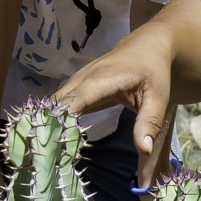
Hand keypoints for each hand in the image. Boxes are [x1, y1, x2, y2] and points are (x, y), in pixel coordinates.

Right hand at [57, 30, 176, 188]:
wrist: (147, 45)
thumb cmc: (153, 72)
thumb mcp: (158, 97)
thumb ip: (150, 122)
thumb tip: (143, 150)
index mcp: (103, 78)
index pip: (76, 99)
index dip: (62, 118)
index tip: (52, 141)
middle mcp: (84, 77)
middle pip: (58, 102)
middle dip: (48, 125)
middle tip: (43, 154)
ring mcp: (78, 80)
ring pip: (54, 101)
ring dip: (47, 122)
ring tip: (41, 149)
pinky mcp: (77, 86)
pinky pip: (60, 102)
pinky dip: (53, 118)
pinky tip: (50, 137)